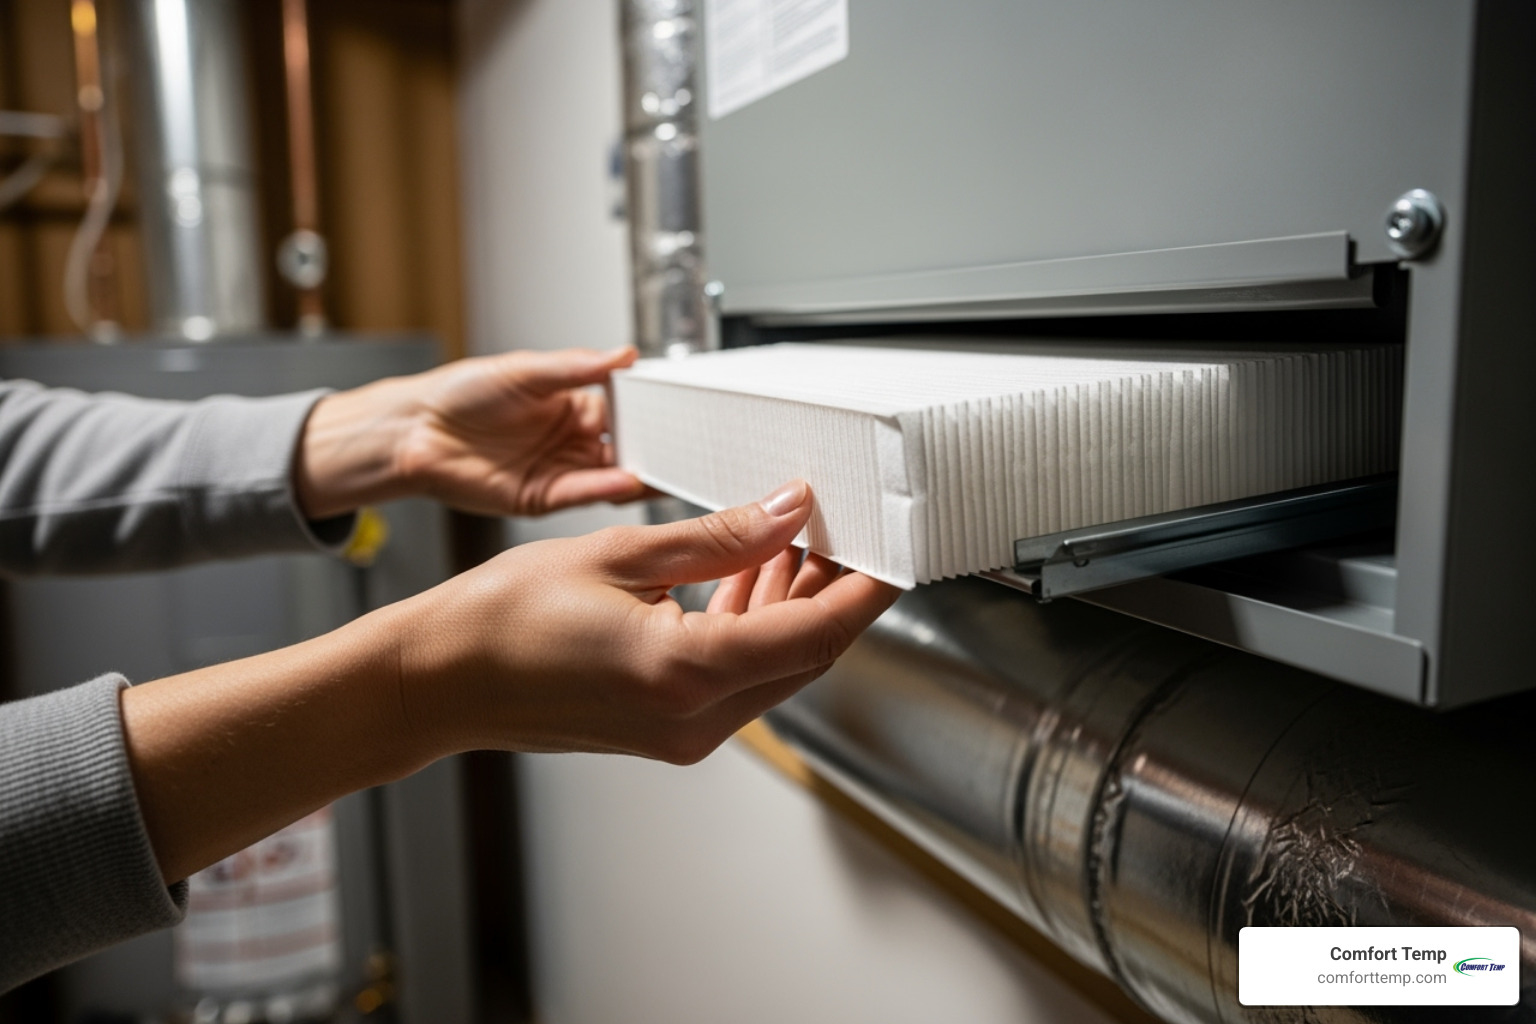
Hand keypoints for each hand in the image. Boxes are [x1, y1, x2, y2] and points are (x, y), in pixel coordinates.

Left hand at [295, 347, 645, 518]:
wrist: (415, 431)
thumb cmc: (462, 393)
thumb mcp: (525, 370)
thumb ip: (577, 367)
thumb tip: (623, 355)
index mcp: (576, 403)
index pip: (628, 409)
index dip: (653, 410)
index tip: (679, 409)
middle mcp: (574, 439)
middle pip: (629, 446)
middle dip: (657, 447)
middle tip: (687, 445)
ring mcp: (562, 470)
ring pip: (614, 476)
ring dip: (640, 473)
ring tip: (667, 468)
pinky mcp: (544, 498)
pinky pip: (583, 494)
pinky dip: (607, 489)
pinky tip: (627, 480)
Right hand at [387, 479, 899, 763]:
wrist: (442, 681)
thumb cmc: (502, 621)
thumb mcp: (621, 554)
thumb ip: (719, 536)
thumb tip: (788, 508)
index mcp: (686, 673)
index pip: (815, 634)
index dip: (865, 590)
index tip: (893, 552)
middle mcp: (693, 718)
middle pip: (804, 653)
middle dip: (833, 589)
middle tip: (840, 526)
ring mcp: (682, 733)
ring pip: (773, 665)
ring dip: (791, 604)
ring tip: (789, 536)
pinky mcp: (668, 729)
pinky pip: (736, 677)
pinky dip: (752, 627)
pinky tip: (746, 575)